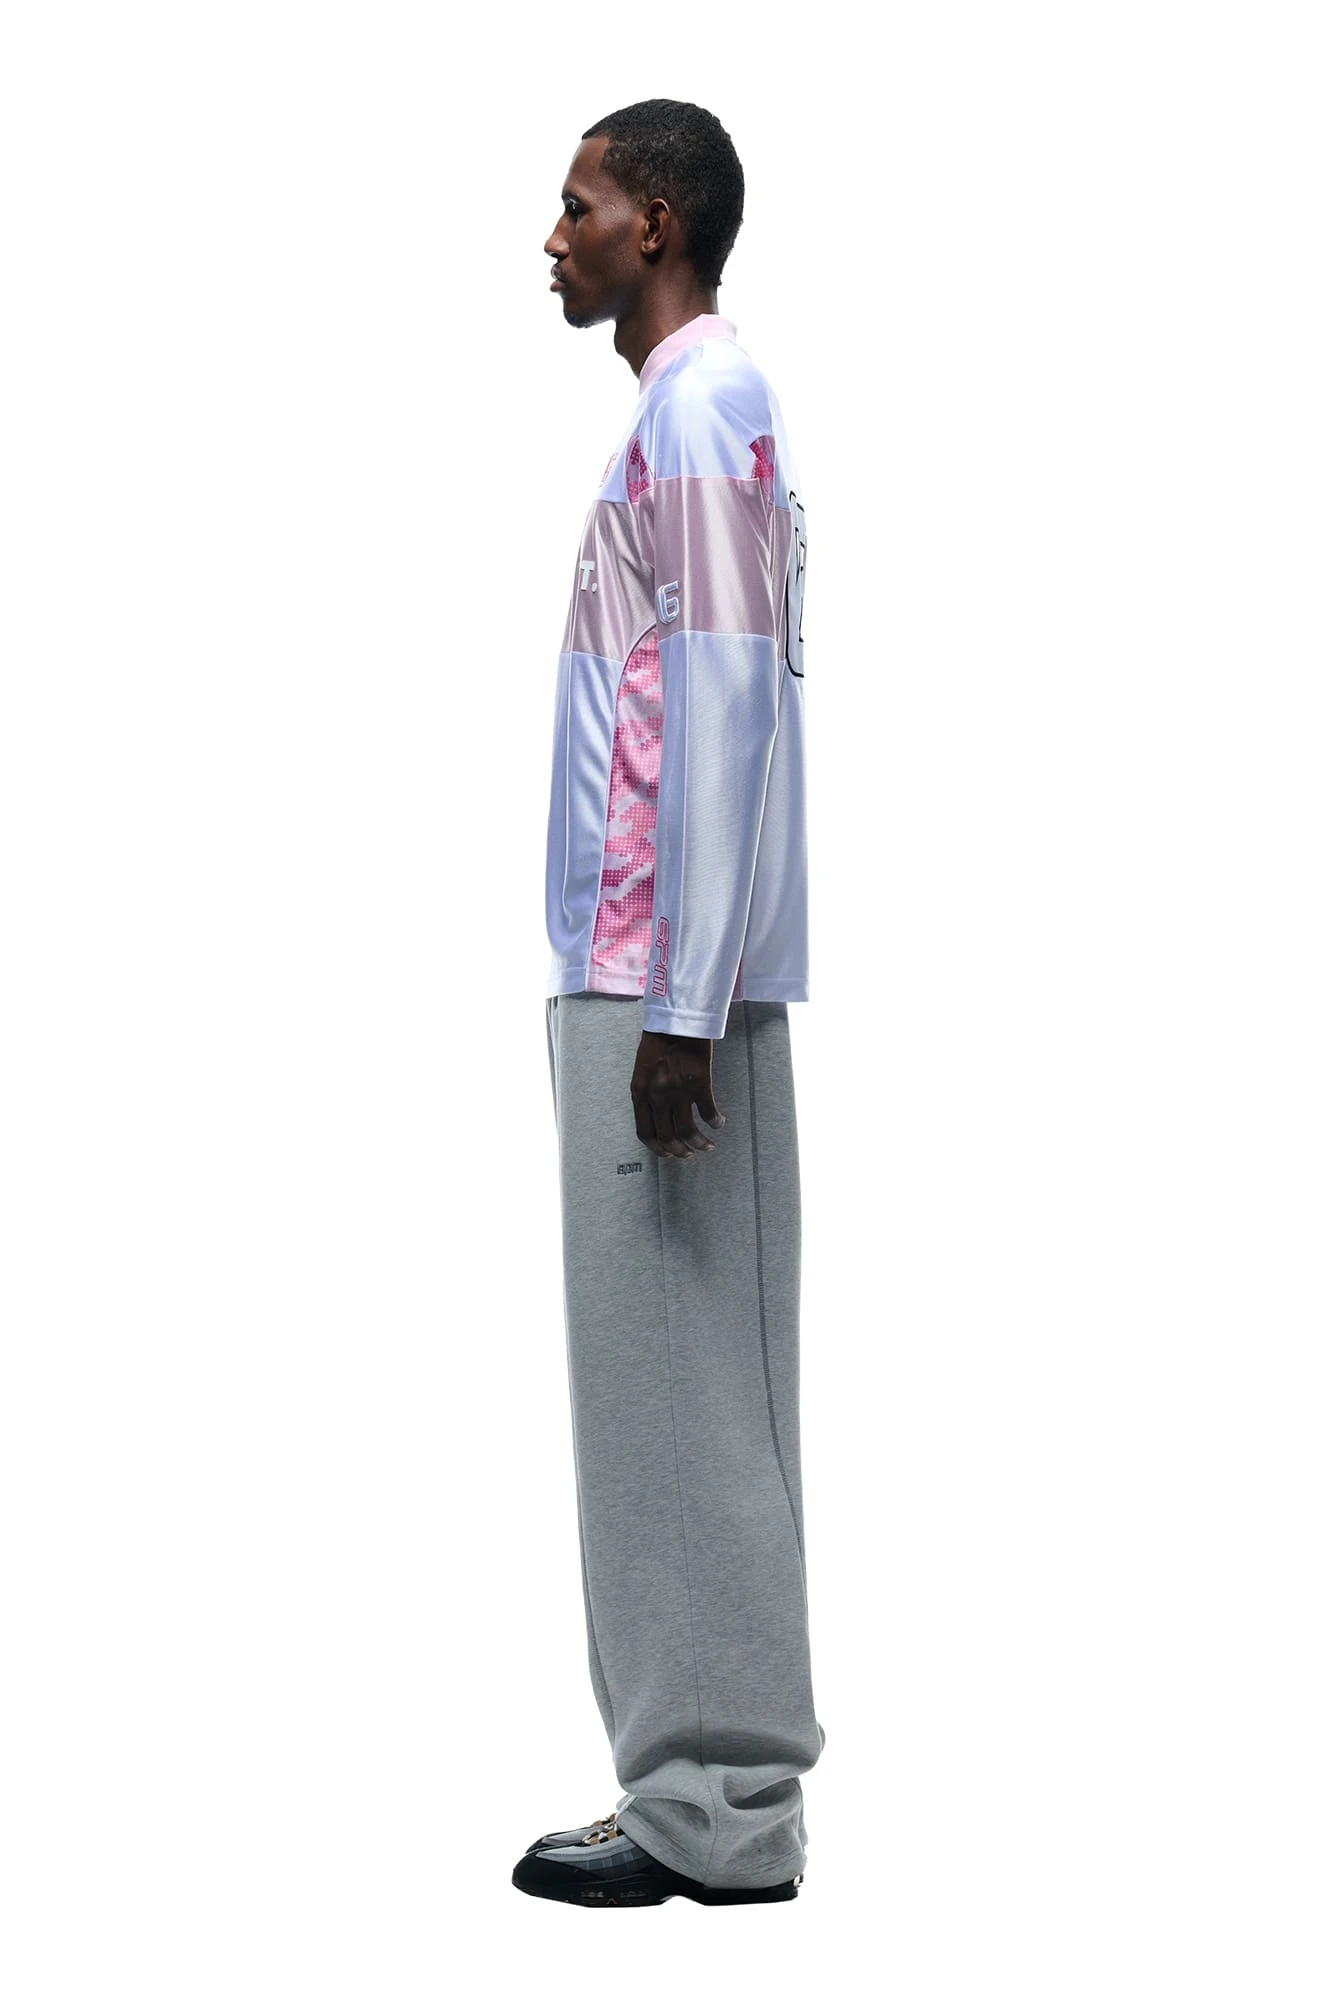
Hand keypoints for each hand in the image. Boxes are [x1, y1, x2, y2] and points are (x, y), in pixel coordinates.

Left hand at [630, 1030, 725, 1161]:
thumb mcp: (643, 1070)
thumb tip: (656, 1115)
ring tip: (707, 1146)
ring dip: (699, 1144)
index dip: (657, 1148)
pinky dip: (715, 1122)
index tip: (668, 1154)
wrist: (675, 1020)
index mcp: (640, 1093)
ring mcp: (678, 1092)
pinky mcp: (699, 1084)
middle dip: (680, 1151)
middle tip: (689, 1155)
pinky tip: (719, 1123)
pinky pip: (709, 1113)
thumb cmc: (658, 1041)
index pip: (645, 1132)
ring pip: (689, 1132)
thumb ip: (647, 1093)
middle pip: (668, 1137)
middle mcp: (657, 1097)